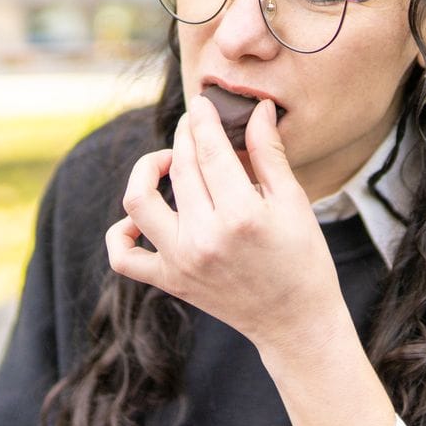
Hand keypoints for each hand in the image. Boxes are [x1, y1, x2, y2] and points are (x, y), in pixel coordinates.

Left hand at [107, 95, 344, 348]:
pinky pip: (124, 256)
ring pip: (139, 201)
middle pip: (179, 168)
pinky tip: (141, 215)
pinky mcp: (169, 281)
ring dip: (145, 170)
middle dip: (184, 136)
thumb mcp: (294, 201)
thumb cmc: (303, 259)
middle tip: (195, 125)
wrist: (295, 321)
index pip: (209, 150)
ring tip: (166, 162)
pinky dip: (122, 232)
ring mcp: (181, 261)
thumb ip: (268, 152)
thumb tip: (256, 108)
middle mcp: (204, 237)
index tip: (203, 103)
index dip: (203, 119)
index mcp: (241, 215)